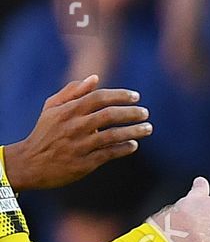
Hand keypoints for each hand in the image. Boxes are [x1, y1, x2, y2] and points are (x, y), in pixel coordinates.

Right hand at [2, 75, 152, 190]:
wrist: (30, 163)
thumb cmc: (45, 132)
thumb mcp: (52, 108)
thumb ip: (73, 92)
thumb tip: (95, 78)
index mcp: (67, 111)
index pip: (98, 98)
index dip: (120, 95)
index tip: (136, 96)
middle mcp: (74, 127)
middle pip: (108, 115)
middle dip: (131, 113)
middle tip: (145, 113)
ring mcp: (80, 145)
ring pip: (112, 136)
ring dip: (134, 131)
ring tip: (148, 128)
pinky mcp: (84, 163)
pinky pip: (109, 154)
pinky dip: (124, 148)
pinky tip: (133, 145)